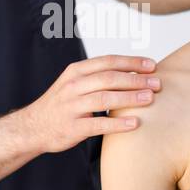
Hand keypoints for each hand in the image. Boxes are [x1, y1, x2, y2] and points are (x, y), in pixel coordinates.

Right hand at [24, 54, 160, 153]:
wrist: (32, 128)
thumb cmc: (61, 105)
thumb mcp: (74, 83)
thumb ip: (98, 77)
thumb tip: (134, 73)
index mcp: (76, 71)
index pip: (108, 61)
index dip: (131, 62)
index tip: (152, 65)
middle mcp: (73, 86)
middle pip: (109, 78)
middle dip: (136, 80)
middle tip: (157, 83)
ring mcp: (72, 107)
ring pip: (104, 98)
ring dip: (130, 98)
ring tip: (150, 99)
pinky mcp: (72, 128)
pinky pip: (98, 124)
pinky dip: (118, 124)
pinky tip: (135, 123)